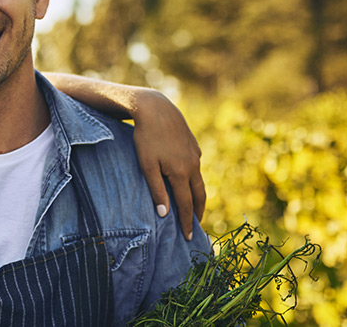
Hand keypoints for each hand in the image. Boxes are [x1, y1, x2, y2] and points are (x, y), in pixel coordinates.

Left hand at [131, 89, 204, 240]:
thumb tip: (164, 215)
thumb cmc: (146, 138)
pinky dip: (194, 179)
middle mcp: (193, 165)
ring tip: (193, 206)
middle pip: (200, 195)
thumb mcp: (147, 165)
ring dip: (198, 196)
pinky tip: (187, 180)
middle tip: (196, 225)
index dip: (187, 222)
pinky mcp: (194, 145)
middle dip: (198, 212)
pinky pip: (196, 167)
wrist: (156, 108)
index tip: (189, 237)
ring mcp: (196, 154)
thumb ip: (156, 190)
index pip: (186, 204)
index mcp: (181, 173)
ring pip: (200, 181)